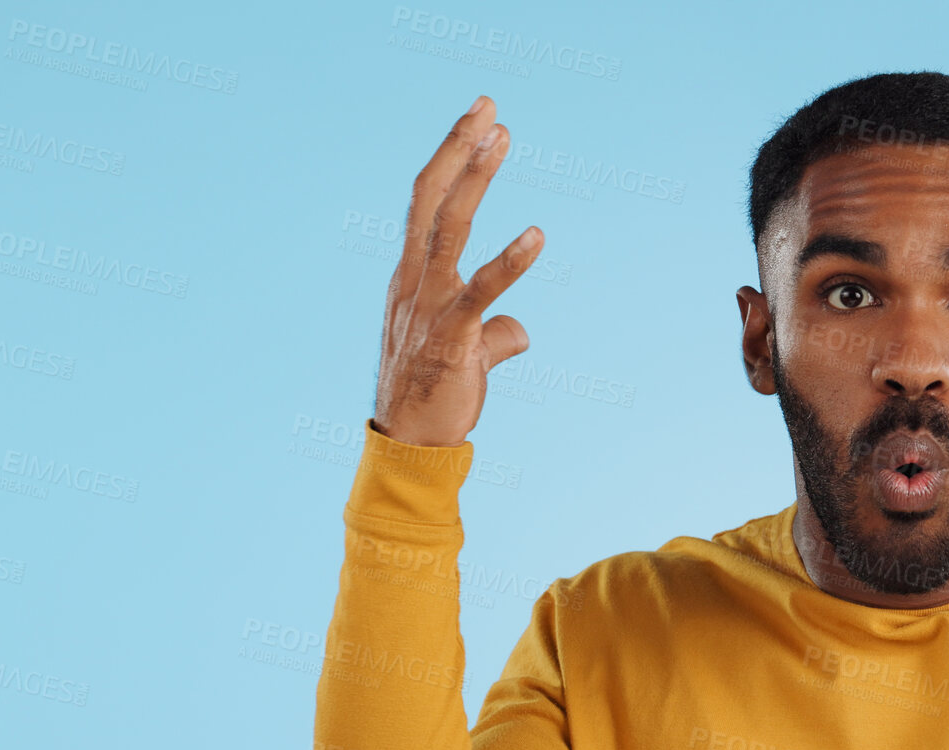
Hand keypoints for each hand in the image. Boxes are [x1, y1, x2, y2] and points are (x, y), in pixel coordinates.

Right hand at [373, 95, 544, 446]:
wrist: (411, 446)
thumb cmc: (435, 395)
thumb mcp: (468, 353)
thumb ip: (494, 332)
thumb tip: (518, 330)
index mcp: (413, 277)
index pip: (428, 203)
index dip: (453, 160)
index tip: (481, 122)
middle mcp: (414, 281)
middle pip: (432, 198)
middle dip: (459, 148)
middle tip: (488, 105)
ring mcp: (428, 306)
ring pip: (448, 228)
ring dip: (475, 178)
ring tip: (500, 136)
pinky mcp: (452, 338)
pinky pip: (480, 292)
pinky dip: (509, 262)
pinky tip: (537, 235)